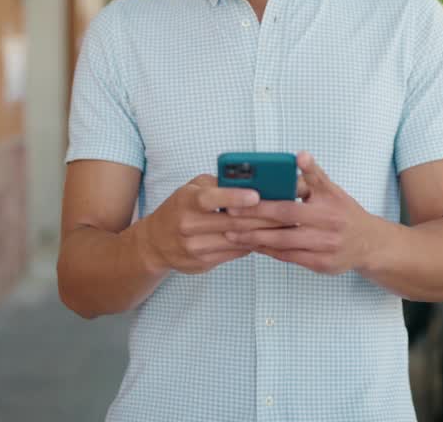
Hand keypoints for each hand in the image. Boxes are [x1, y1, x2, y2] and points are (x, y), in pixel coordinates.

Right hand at [137, 175, 288, 274]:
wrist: (154, 243)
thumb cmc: (180, 208)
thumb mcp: (192, 189)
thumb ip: (217, 185)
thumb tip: (253, 181)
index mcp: (186, 201)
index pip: (209, 198)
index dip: (234, 197)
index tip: (257, 195)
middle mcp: (188, 225)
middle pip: (231, 221)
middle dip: (263, 216)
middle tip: (288, 210)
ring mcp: (194, 247)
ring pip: (237, 239)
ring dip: (263, 232)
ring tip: (286, 224)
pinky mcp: (202, 263)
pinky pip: (234, 253)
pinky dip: (253, 244)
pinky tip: (269, 237)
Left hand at [225, 151, 381, 275]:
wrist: (369, 243)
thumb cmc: (345, 212)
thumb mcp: (332, 190)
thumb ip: (313, 174)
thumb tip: (299, 156)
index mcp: (327, 208)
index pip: (288, 207)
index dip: (262, 206)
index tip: (238, 203)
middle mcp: (326, 231)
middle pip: (282, 228)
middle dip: (252, 224)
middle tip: (228, 220)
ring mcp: (323, 250)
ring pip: (283, 246)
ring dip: (256, 241)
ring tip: (232, 235)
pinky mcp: (321, 266)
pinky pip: (289, 259)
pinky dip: (269, 252)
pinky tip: (253, 246)